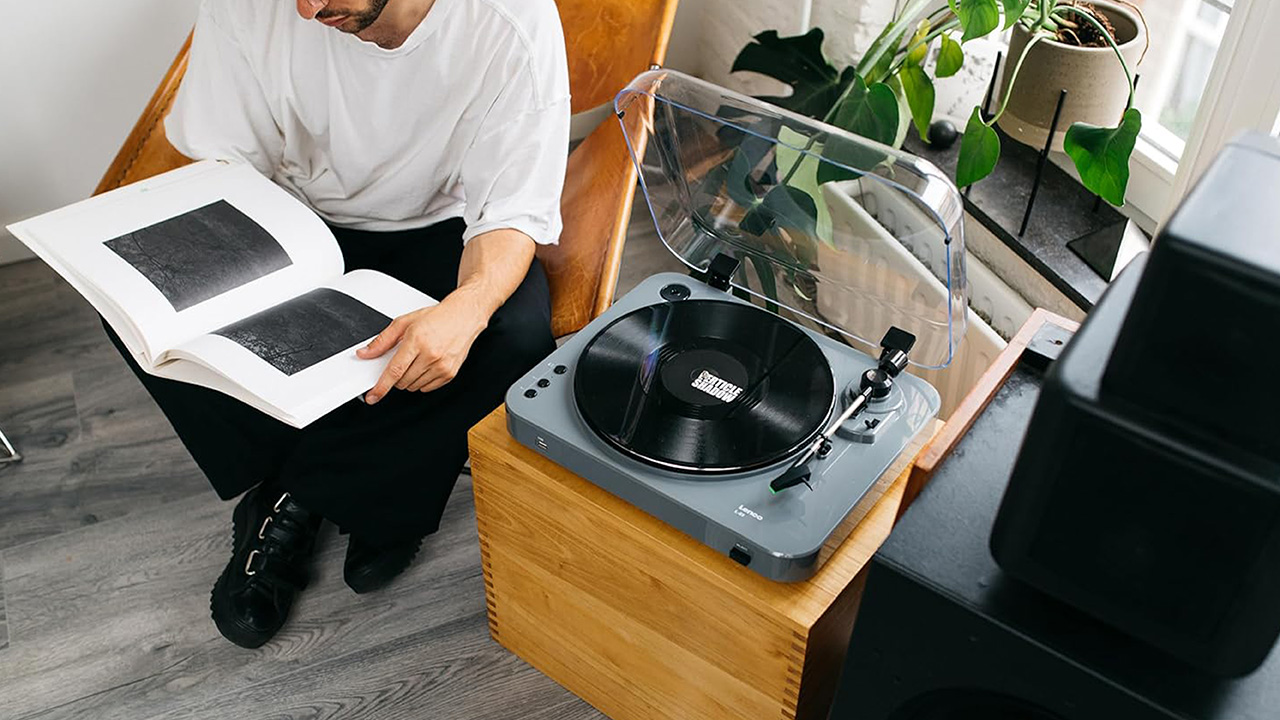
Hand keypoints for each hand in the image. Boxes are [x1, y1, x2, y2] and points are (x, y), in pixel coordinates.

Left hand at [357, 298, 488, 403]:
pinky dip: (421, 380)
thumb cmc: (437, 318)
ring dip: (409, 378)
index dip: (381, 386)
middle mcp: (431, 355)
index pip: (395, 370)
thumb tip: (366, 353)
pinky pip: (426, 388)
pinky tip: (427, 365)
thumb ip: (383, 340)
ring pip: (413, 386)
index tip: (373, 396)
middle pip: (402, 381)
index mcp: (417, 340)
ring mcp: (442, 366)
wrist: (464, 317)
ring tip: (418, 359)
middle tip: (403, 359)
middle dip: (396, 375)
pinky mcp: (450, 373)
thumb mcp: (404, 322)